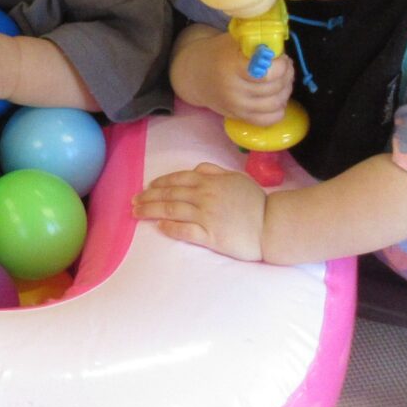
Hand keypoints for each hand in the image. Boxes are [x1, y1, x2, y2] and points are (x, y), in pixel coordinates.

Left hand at [133, 162, 266, 260]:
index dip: (158, 183)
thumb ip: (214, 171)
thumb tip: (195, 170)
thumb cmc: (256, 202)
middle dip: (148, 197)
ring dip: (151, 210)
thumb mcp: (236, 178)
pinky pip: (185, 230)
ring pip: (171, 210)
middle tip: (133, 201)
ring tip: (137, 213)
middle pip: (169, 194)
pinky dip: (170, 227)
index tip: (146, 188)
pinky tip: (159, 227)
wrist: (273, 225)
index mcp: (210, 181)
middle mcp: (205, 196)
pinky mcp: (210, 236)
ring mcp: (206, 216)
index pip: (177, 179)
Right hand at [175, 29, 293, 125]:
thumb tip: (280, 53)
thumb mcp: (234, 41)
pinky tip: (275, 97)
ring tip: (282, 80)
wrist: (196, 75)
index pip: (268, 73)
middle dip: (287, 74)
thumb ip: (257, 44)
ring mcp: (236, 107)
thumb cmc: (219, 54)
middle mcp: (233, 90)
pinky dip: (279, 109)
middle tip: (284, 66)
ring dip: (286, 90)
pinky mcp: (240, 118)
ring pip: (276, 104)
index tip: (280, 57)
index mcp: (231, 66)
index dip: (282, 65)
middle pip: (275, 87)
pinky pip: (269, 120)